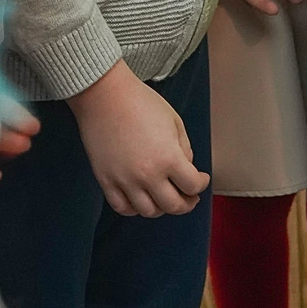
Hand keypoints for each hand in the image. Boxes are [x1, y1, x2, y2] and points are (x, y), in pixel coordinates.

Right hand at [70, 61, 209, 215]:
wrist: (105, 95)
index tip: (201, 179)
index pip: (192, 186)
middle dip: (186, 203)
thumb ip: (185, 148)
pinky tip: (141, 199)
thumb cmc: (140, 102)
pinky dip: (134, 208)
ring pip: (148, 211)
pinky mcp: (106, 180)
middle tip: (189, 197)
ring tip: (165, 197)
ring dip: (161, 208)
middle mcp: (148, 174)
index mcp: (169, 158)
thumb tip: (186, 167)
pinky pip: (122, 207)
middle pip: (173, 206)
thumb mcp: (174, 121)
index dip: (201, 184)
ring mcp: (125, 180)